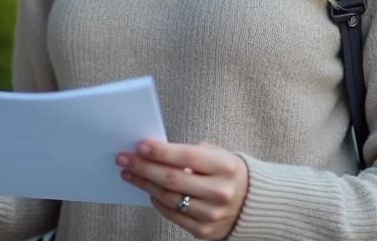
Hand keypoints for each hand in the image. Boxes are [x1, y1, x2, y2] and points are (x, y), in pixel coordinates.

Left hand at [117, 140, 248, 239]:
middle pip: (172, 179)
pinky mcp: (204, 230)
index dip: (161, 152)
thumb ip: (191, 152)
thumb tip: (155, 151)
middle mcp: (219, 191)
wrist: (252, 204)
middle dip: (144, 167)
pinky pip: (173, 215)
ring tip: (130, 173)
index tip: (140, 146)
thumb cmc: (228, 173)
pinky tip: (148, 190)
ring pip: (169, 198)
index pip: (186, 157)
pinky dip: (157, 202)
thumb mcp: (219, 154)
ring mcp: (212, 214)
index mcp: (225, 167)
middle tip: (124, 158)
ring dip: (144, 184)